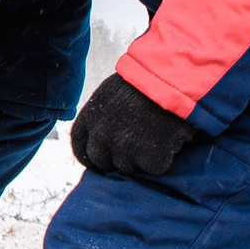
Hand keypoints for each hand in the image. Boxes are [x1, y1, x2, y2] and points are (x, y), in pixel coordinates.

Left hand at [69, 73, 196, 176]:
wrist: (169, 80)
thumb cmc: (142, 82)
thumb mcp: (110, 94)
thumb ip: (101, 118)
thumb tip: (98, 137)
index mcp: (89, 119)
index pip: (80, 148)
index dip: (90, 156)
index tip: (101, 159)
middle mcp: (101, 137)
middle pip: (101, 161)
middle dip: (114, 158)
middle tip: (134, 147)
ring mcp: (124, 150)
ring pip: (128, 167)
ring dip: (140, 158)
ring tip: (154, 135)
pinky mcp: (149, 159)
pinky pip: (153, 168)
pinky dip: (162, 159)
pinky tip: (167, 139)